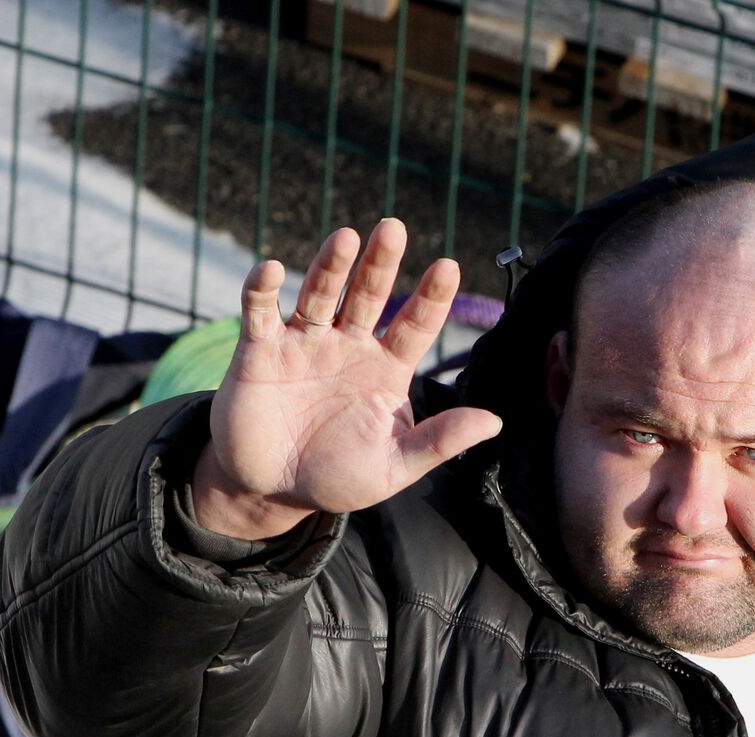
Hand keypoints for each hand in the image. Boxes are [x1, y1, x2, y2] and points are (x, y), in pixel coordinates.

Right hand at [192, 219, 502, 539]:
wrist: (271, 490)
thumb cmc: (335, 477)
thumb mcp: (393, 467)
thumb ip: (439, 441)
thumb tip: (495, 422)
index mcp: (385, 369)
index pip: (415, 325)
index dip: (431, 297)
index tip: (448, 268)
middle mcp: (347, 346)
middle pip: (368, 295)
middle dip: (380, 263)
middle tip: (393, 228)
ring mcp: (304, 344)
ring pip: (320, 294)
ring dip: (330, 265)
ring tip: (346, 238)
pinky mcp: (259, 351)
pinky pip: (261, 312)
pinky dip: (262, 290)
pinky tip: (271, 270)